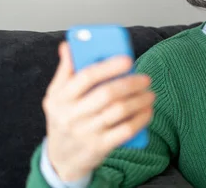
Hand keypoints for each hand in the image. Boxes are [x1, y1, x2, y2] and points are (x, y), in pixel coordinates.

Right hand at [43, 43, 154, 180]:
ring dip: (139, 99)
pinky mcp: (99, 147)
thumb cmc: (64, 119)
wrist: (61, 159)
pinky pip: (125, 130)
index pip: (86, 77)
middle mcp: (71, 116)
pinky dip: (141, 119)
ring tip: (150, 93)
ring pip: (119, 111)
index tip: (128, 59)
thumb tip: (68, 46)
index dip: (109, 66)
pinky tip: (148, 110)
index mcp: (60, 98)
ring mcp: (86, 133)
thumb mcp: (56, 96)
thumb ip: (65, 71)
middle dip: (130, 83)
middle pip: (107, 94)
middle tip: (145, 78)